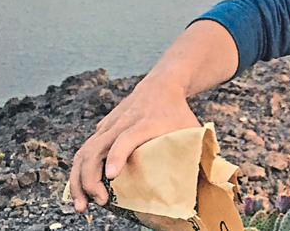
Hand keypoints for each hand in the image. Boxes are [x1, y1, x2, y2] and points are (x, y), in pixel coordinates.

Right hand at [68, 76, 200, 211]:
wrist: (161, 84)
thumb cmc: (178, 112)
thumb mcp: (191, 127)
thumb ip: (199, 150)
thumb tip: (212, 181)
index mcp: (145, 123)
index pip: (125, 139)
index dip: (118, 156)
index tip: (112, 176)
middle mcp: (122, 123)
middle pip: (96, 148)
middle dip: (90, 178)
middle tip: (99, 202)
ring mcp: (108, 125)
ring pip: (84, 152)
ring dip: (78, 180)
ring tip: (81, 205)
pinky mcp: (101, 129)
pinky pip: (84, 151)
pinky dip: (78, 172)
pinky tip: (81, 192)